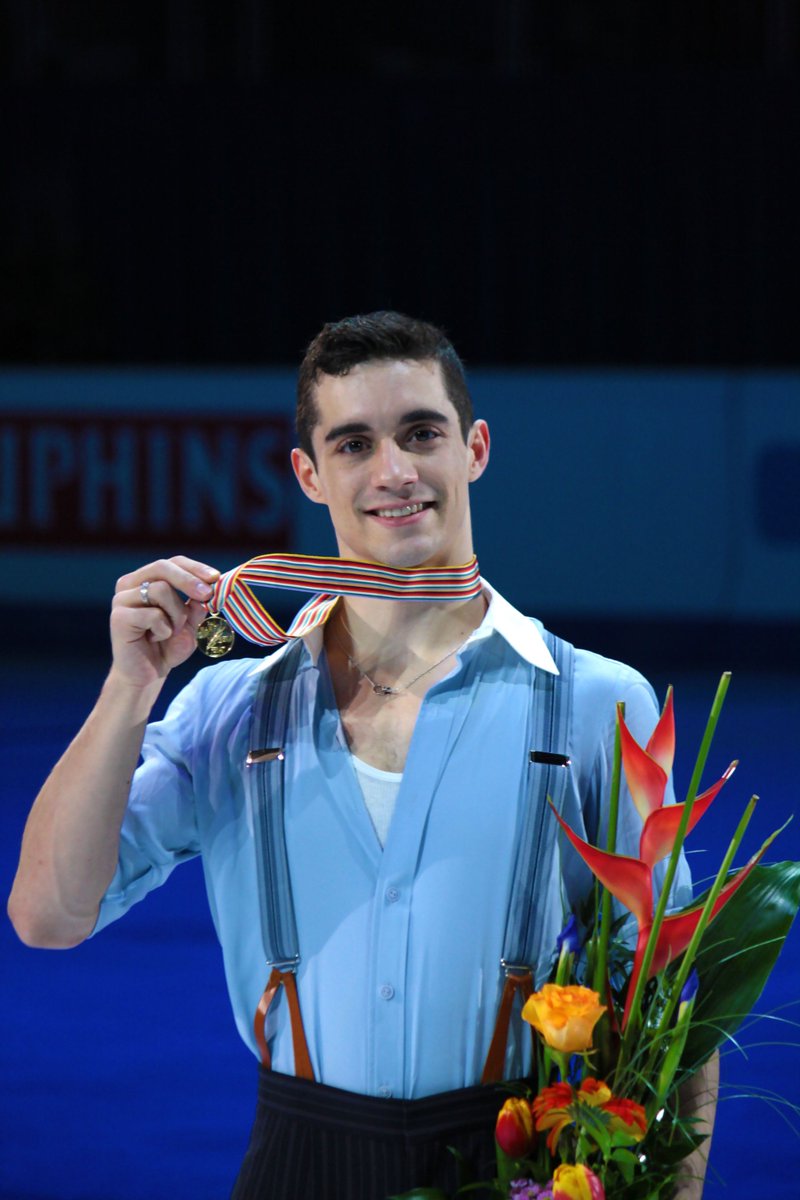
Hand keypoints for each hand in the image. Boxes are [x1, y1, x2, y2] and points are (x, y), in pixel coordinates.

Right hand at [109, 556, 219, 688]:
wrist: (147, 675)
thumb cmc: (167, 646)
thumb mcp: (190, 623)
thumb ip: (197, 604)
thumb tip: (208, 586)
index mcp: (146, 580)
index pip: (173, 563)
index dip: (195, 568)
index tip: (216, 578)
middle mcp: (130, 584)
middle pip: (163, 567)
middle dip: (189, 580)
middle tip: (207, 594)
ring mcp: (121, 599)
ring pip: (160, 590)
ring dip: (176, 614)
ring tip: (170, 631)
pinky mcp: (118, 617)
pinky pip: (153, 614)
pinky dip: (163, 630)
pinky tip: (155, 639)